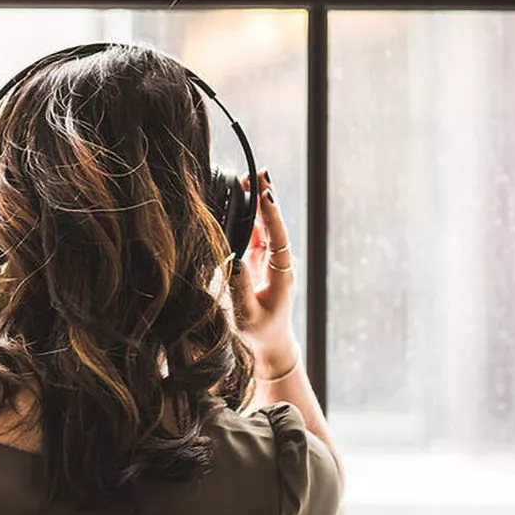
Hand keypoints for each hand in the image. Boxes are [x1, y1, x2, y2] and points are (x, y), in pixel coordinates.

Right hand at [230, 171, 300, 378]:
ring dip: (258, 201)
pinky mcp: (261, 258)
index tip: (265, 194)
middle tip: (258, 172)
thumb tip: (232, 260)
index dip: (271, 214)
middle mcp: (280, 260)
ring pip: (266, 224)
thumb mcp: (248, 314)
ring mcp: (272, 258)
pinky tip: (242, 197)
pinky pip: (257, 231)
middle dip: (266, 197)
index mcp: (282, 272)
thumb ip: (240, 289)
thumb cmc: (260, 331)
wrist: (271, 342)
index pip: (277, 236)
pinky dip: (250, 214)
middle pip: (273, 223)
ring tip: (249, 177)